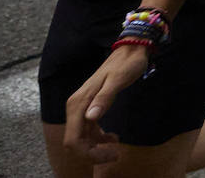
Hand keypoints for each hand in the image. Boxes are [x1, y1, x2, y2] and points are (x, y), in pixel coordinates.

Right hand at [63, 44, 151, 163]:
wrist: (131, 50)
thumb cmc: (127, 64)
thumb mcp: (118, 80)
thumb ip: (104, 98)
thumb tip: (90, 118)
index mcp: (78, 103)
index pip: (73, 140)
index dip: (87, 154)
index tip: (109, 154)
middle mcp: (75, 107)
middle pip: (75, 142)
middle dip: (92, 154)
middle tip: (115, 154)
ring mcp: (81, 108)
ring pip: (81, 138)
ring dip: (95, 148)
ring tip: (116, 148)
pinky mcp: (89, 108)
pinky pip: (88, 130)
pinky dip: (98, 139)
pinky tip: (113, 138)